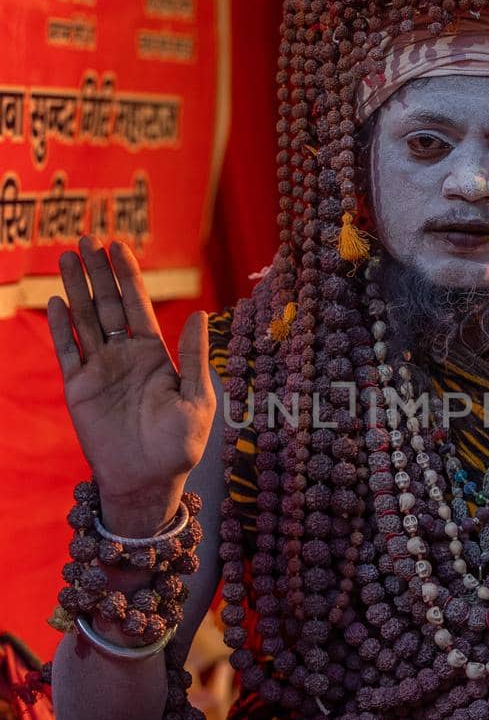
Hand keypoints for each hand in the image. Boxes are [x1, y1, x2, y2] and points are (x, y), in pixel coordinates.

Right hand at [47, 235, 215, 528]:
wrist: (148, 481)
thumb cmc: (179, 446)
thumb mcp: (197, 399)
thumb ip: (194, 357)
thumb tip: (200, 313)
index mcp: (154, 354)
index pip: (137, 305)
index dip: (128, 275)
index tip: (119, 246)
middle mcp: (124, 356)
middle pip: (107, 304)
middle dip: (98, 272)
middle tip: (87, 238)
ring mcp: (99, 370)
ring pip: (84, 320)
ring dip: (76, 289)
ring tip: (67, 257)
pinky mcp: (79, 388)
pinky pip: (68, 351)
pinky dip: (62, 326)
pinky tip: (56, 300)